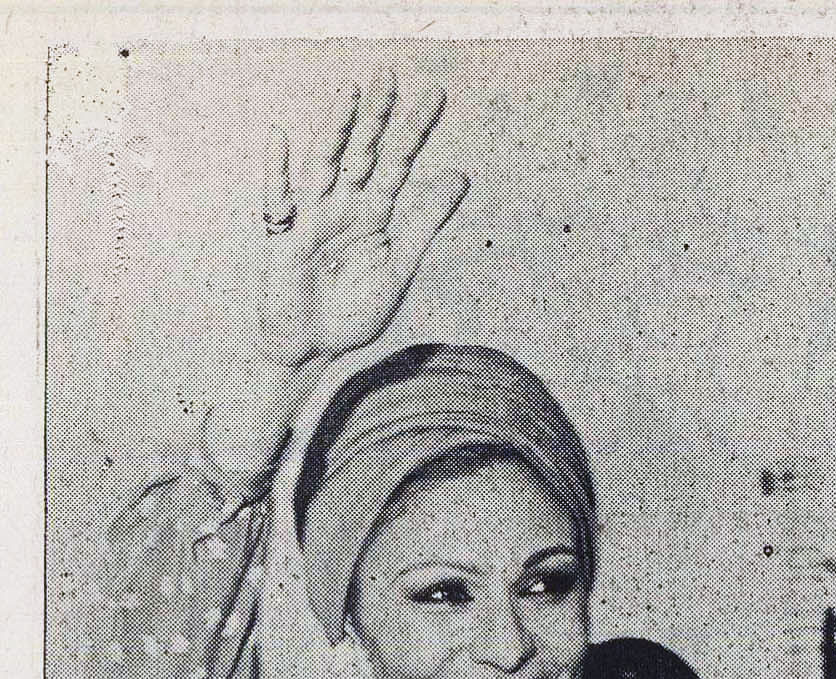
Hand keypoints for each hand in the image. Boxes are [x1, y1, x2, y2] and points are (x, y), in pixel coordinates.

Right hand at [258, 66, 468, 367]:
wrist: (313, 350)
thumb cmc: (350, 311)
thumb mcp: (397, 268)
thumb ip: (425, 223)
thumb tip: (461, 174)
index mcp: (373, 212)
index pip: (397, 163)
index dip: (415, 130)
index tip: (436, 94)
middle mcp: (343, 206)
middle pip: (362, 154)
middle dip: (376, 117)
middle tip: (389, 73)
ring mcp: (312, 219)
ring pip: (324, 167)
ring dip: (334, 131)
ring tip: (349, 93)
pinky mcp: (284, 240)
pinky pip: (278, 202)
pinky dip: (277, 171)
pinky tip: (280, 138)